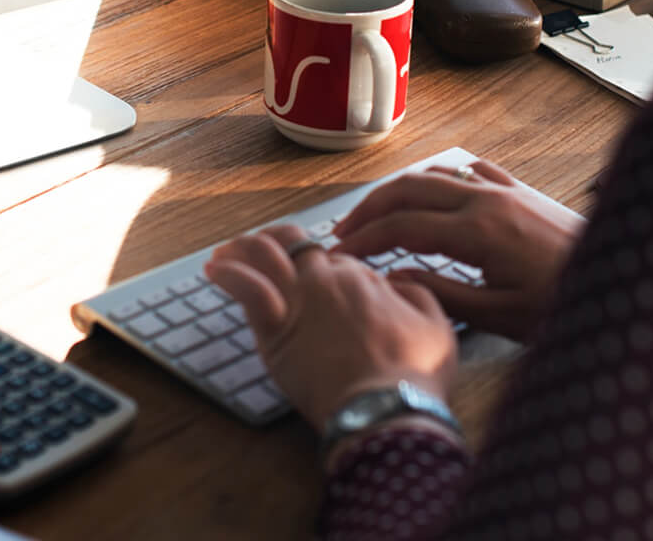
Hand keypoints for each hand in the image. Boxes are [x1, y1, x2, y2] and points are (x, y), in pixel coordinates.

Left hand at [205, 223, 457, 432]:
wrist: (386, 410)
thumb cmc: (415, 375)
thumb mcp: (438, 325)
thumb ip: (417, 293)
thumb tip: (397, 280)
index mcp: (361, 275)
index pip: (330, 257)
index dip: (321, 263)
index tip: (314, 274)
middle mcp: (325, 279)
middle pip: (293, 244)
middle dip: (276, 241)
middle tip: (262, 247)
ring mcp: (298, 300)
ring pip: (263, 256)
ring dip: (243, 248)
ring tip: (228, 251)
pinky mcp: (275, 330)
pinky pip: (245, 288)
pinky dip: (228, 273)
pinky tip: (214, 269)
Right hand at [332, 159, 584, 340]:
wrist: (626, 280)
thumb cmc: (565, 304)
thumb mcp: (502, 315)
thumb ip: (443, 295)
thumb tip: (394, 279)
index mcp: (477, 230)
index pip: (402, 226)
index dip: (365, 239)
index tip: (340, 254)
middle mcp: (485, 199)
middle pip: (408, 188)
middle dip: (370, 207)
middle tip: (344, 230)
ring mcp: (504, 190)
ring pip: (435, 174)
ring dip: (399, 191)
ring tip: (376, 213)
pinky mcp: (520, 191)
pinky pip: (468, 171)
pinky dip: (438, 178)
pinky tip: (432, 191)